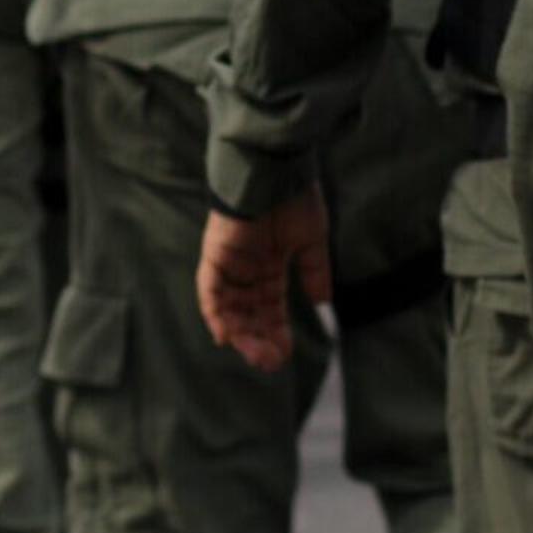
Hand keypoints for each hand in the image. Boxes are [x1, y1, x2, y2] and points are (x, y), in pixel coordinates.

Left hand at [197, 189, 331, 373]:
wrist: (275, 169)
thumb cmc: (295, 198)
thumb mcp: (311, 239)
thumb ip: (313, 270)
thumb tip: (322, 302)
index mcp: (270, 265)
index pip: (270, 308)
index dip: (277, 333)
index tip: (287, 355)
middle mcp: (247, 268)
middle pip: (248, 314)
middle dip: (259, 340)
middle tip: (272, 363)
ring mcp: (229, 263)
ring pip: (229, 309)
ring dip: (241, 334)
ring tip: (257, 355)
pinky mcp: (215, 255)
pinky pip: (210, 292)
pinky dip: (216, 314)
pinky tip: (227, 336)